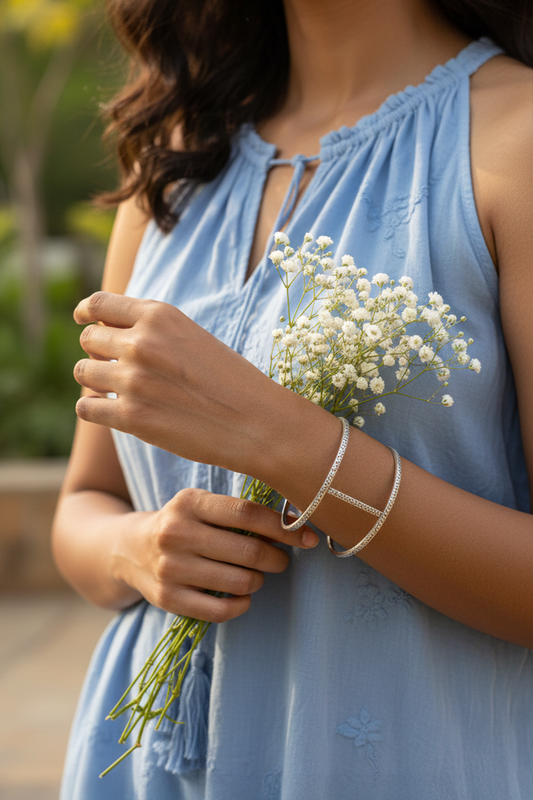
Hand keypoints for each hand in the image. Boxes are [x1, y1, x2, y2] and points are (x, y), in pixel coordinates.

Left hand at [73, 291, 285, 474]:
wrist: (257, 423)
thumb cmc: (230, 381)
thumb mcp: (192, 337)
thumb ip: (153, 330)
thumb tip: (108, 332)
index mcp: (158, 315)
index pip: (97, 304)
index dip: (85, 314)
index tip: (84, 322)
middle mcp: (141, 342)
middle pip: (89, 340)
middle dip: (97, 353)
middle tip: (117, 368)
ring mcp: (133, 380)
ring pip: (83, 372)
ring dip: (95, 381)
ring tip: (120, 391)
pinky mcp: (130, 417)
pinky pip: (86, 407)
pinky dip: (94, 408)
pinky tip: (112, 411)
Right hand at [116, 488, 318, 621]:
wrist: (128, 549)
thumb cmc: (182, 523)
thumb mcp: (201, 505)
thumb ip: (239, 511)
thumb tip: (294, 524)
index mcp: (189, 503)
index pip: (246, 513)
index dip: (282, 526)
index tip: (306, 535)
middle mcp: (176, 533)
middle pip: (247, 550)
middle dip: (276, 558)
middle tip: (281, 559)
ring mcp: (170, 568)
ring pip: (238, 581)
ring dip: (258, 580)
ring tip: (257, 575)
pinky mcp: (167, 599)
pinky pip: (220, 610)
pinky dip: (241, 604)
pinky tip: (242, 595)